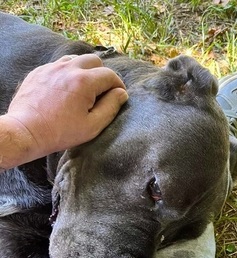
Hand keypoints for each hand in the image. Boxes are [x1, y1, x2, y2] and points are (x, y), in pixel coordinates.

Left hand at [4, 53, 127, 157]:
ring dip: (85, 71)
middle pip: (94, 61)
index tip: (118, 96)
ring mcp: (52, 68)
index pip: (110, 75)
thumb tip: (121, 93)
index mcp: (84, 81)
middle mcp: (69, 68)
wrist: (26, 131)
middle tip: (101, 93)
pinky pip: (60, 65)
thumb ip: (111, 107)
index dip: (118, 86)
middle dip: (102, 75)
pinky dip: (68, 73)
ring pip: (76, 59)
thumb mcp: (92, 126)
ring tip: (84, 89)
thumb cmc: (60, 132)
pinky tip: (66, 89)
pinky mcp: (40, 71)